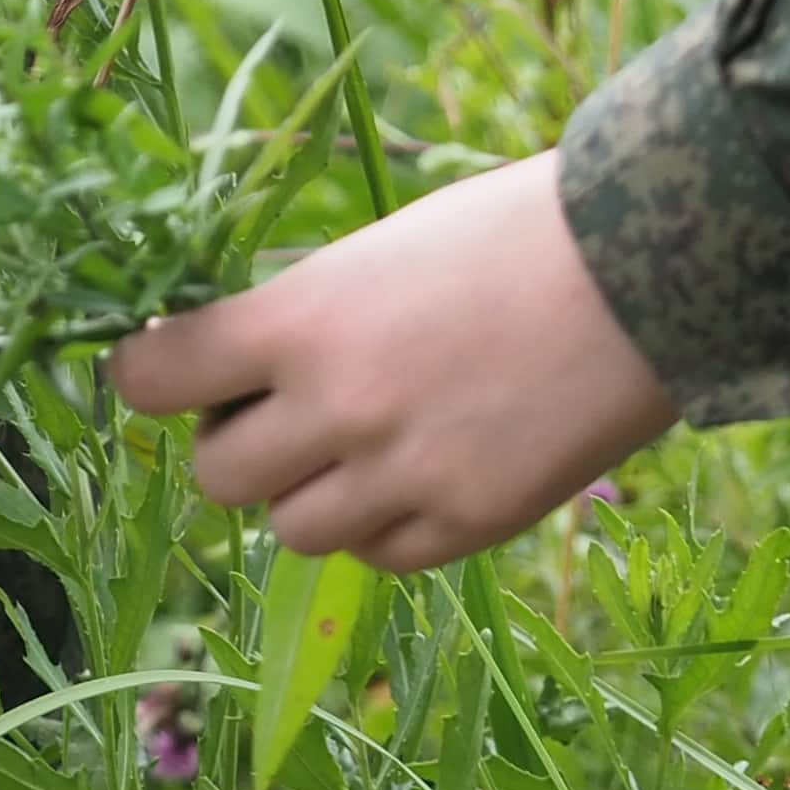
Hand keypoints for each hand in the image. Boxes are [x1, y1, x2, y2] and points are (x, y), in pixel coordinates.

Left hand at [109, 153, 675, 569]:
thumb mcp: (372, 254)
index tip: (165, 367)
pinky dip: (380, 522)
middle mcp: (336, 411)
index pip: (153, 379)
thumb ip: (297, 316)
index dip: (149, 374)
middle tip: (278, 404)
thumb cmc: (503, 233)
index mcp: (299, 321)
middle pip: (217, 476)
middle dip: (236, 442)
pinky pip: (377, 555)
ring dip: (307, 490)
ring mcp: (402, 480)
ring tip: (361, 435)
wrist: (641, 275)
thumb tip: (226, 357)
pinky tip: (420, 464)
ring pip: (292, 531)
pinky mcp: (466, 527)